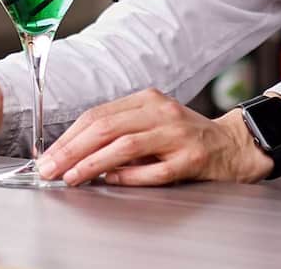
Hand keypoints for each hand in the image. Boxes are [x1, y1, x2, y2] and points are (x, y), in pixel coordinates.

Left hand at [35, 89, 272, 186]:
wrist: (232, 145)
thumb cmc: (185, 136)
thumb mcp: (151, 123)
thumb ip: (119, 132)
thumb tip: (73, 153)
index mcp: (148, 99)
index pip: (97, 115)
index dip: (68, 136)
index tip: (48, 155)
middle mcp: (162, 112)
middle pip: (106, 127)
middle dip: (71, 150)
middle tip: (50, 168)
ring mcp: (177, 135)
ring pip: (125, 146)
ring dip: (92, 163)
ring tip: (71, 176)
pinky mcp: (191, 159)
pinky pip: (153, 170)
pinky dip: (127, 176)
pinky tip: (109, 181)